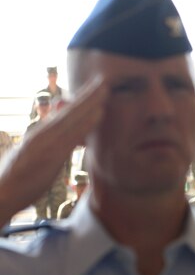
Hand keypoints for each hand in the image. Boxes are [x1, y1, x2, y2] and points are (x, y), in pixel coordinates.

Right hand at [0, 76, 107, 223]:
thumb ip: (50, 142)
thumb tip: (65, 131)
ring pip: (72, 118)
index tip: (95, 87)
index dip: (80, 99)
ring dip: (89, 102)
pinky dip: (86, 123)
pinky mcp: (50, 156)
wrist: (1, 194)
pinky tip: (98, 113)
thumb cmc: (18, 178)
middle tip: (104, 80)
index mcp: (40, 134)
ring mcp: (46, 143)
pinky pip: (73, 135)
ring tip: (104, 89)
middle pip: (70, 111)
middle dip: (88, 95)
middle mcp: (43, 134)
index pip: (65, 113)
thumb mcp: (35, 156)